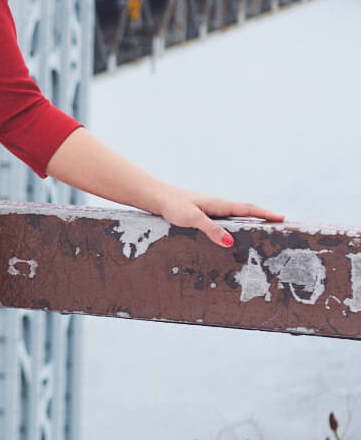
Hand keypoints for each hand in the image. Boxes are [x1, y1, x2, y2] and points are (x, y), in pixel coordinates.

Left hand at [153, 185, 284, 248]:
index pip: (248, 208)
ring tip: (261, 231)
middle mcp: (218, 205)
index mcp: (219, 204)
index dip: (265, 213)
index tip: (282, 218)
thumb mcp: (192, 218)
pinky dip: (234, 224)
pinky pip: (224, 219)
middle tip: (278, 225)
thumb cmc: (173, 205)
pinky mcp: (203, 213)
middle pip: (245, 211)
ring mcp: (210, 208)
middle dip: (262, 217)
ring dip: (249, 221)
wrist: (156, 197)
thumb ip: (211, 229)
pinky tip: (232, 233)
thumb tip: (230, 242)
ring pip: (234, 215)